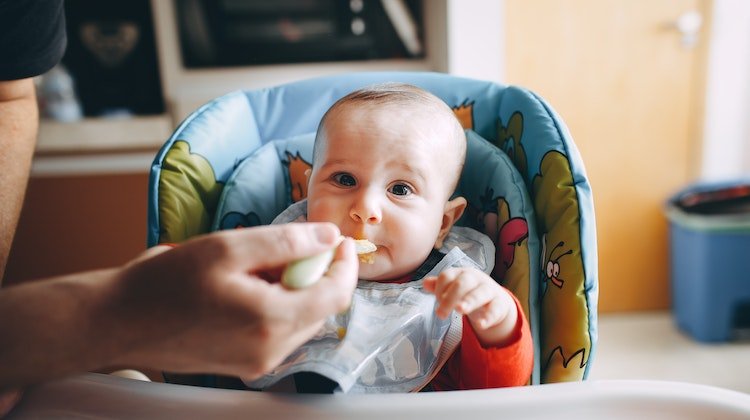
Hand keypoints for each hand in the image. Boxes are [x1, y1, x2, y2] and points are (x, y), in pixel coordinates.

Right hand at [108, 223, 357, 378]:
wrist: (117, 322)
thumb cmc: (164, 283)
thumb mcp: (227, 248)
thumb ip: (285, 242)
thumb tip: (327, 237)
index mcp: (271, 321)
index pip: (336, 295)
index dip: (344, 263)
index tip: (339, 239)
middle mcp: (271, 350)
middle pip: (320, 307)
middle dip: (314, 273)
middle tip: (287, 247)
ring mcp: (258, 362)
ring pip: (300, 318)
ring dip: (293, 288)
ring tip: (256, 267)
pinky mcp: (244, 364)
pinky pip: (278, 330)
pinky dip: (275, 304)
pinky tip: (245, 287)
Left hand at [423, 267, 517, 346]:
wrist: (496, 300)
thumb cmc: (469, 292)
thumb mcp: (454, 288)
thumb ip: (439, 287)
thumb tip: (425, 283)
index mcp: (461, 274)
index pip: (447, 276)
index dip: (439, 289)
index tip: (438, 301)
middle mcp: (475, 279)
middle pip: (462, 283)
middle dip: (451, 297)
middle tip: (441, 313)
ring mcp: (489, 290)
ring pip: (480, 293)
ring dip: (469, 301)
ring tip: (460, 310)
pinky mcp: (500, 304)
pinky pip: (495, 309)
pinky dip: (488, 317)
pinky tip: (481, 325)